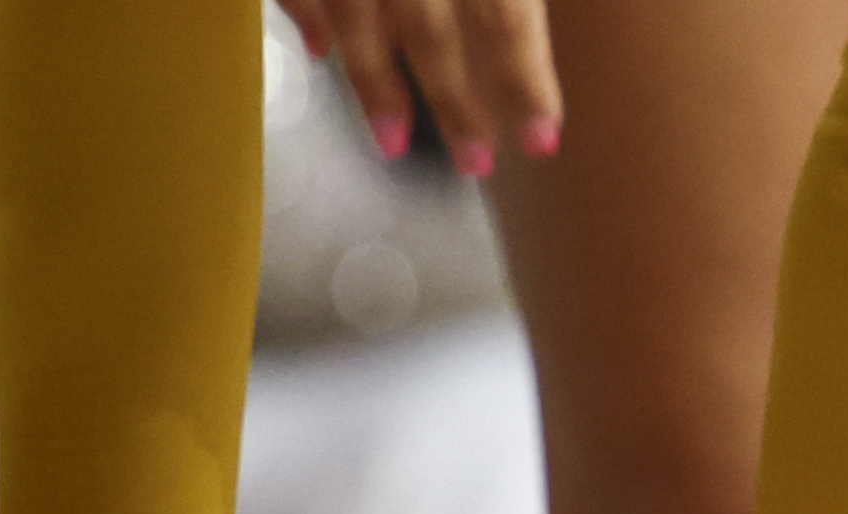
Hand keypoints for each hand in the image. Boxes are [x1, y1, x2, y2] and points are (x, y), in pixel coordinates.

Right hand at [275, 0, 562, 172]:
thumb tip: (523, 24)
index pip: (506, 13)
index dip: (524, 80)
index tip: (543, 143)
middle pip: (430, 28)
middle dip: (454, 104)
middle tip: (478, 165)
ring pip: (355, 14)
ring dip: (373, 84)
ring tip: (394, 144)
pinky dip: (303, 13)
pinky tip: (318, 50)